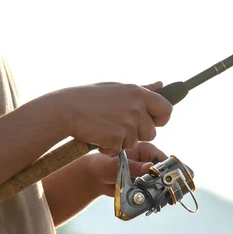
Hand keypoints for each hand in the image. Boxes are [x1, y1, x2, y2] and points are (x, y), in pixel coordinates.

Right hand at [53, 81, 172, 155]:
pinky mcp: (117, 137)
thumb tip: (161, 84)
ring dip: (122, 141)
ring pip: (134, 143)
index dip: (161, 119)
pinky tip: (98, 136)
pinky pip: (119, 150)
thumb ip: (142, 89)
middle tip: (119, 126)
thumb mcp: (117, 88)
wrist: (65, 109)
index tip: (153, 121)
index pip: (167, 109)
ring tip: (106, 128)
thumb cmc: (89, 98)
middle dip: (138, 135)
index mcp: (139, 93)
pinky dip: (109, 147)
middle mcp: (136, 107)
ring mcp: (127, 123)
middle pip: (152, 133)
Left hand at [87, 142, 167, 196]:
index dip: (166, 169)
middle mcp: (149, 161)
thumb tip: (150, 167)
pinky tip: (143, 199)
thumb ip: (133, 166)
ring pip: (159, 184)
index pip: (163, 159)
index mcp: (146, 150)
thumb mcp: (116, 164)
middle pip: (163, 173)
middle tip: (155, 191)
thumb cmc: (102, 164)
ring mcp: (147, 174)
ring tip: (146, 196)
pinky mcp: (144, 185)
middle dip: (161, 183)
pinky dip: (149, 196)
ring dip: (154, 191)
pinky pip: (151, 192)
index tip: (165, 180)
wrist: (94, 178)